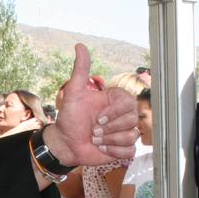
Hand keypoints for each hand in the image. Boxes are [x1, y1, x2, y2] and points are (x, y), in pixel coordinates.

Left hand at [42, 44, 137, 166]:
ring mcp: (124, 132)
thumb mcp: (74, 93)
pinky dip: (113, 151)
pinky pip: (129, 151)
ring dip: (108, 141)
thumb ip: (80, 70)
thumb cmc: (69, 118)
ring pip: (131, 137)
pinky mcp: (124, 149)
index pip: (129, 104)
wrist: (65, 143)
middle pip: (132, 121)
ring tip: (95, 139)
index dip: (114, 114)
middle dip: (108, 129)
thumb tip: (80, 46)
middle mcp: (122, 115)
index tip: (98, 118)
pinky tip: (101, 148)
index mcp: (115, 101)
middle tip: (93, 130)